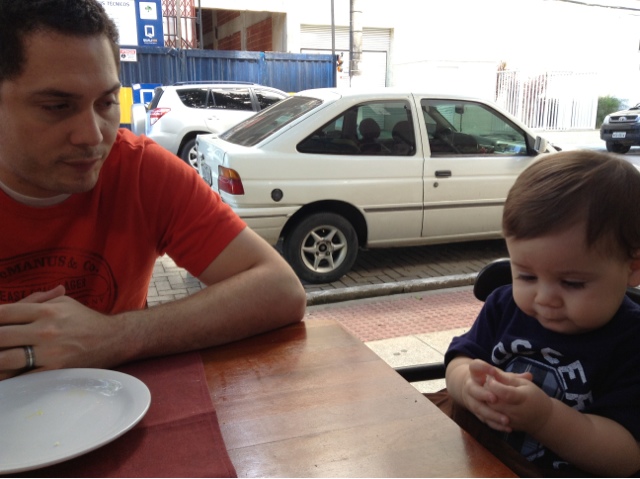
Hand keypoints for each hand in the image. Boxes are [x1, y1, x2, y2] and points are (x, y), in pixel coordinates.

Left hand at [0, 286, 124, 379]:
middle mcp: (45, 330)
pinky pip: (22, 377)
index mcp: (46, 310)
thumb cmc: (85, 319)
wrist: (113, 339)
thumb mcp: (63, 303)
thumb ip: (37, 301)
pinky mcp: (53, 370)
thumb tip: (10, 305)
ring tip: (0, 355)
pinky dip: (8, 376)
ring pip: (5, 359)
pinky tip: (6, 372)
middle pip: (0, 335)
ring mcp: (49, 352)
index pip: (4, 313)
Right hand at [456, 359, 510, 429]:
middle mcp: (470, 386)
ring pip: (478, 408)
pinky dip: (495, 424)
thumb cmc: (491, 382)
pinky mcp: (476, 413)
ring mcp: (471, 400)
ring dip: (491, 414)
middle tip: (495, 398)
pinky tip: (507, 428)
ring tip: (506, 419)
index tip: (493, 371)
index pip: (475, 367)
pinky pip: (484, 420)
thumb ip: (512, 377)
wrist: (474, 392)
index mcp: (475, 374)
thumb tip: (529, 376)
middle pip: (472, 389)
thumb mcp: (499, 376)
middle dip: (483, 394)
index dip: (482, 368)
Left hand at [483, 369, 551, 433]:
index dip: (495, 385)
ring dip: (486, 400)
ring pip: (490, 411)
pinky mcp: (506, 427)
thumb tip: (492, 371)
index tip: (490, 378)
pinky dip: (488, 410)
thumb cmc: (533, 395)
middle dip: (487, 392)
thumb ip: (508, 378)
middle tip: (486, 383)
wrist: (543, 418)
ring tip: (488, 391)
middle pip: (494, 403)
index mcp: (523, 398)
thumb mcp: (524, 383)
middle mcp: (516, 412)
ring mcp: (511, 421)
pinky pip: (492, 419)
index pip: (506, 393)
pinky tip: (490, 402)